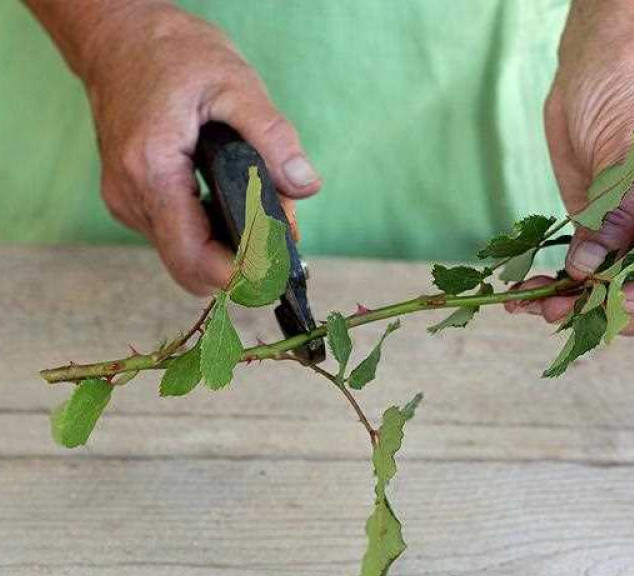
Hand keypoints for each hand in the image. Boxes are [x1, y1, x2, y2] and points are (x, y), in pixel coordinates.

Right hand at [81, 3, 319, 293]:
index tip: (278, 270)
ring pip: (186, 253)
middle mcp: (130, 195)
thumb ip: (273, 138)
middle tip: (283, 233)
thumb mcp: (236, 84)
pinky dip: (212, 228)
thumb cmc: (174, 54)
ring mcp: (127, 199)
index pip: (193, 257)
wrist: (121, 35)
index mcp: (152, 170)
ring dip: (230, 244)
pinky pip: (177, 233)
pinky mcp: (133, 197)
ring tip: (266, 207)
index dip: (240, 275)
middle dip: (243, 261)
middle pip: (191, 264)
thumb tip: (305, 185)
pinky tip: (236, 200)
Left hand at [509, 2, 633, 334]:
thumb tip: (589, 270)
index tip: (631, 297)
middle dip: (622, 305)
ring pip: (627, 291)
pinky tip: (531, 297)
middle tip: (577, 306)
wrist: (600, 63)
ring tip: (545, 306)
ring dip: (586, 306)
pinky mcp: (607, 235)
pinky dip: (563, 290)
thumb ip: (618, 210)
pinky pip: (591, 274)